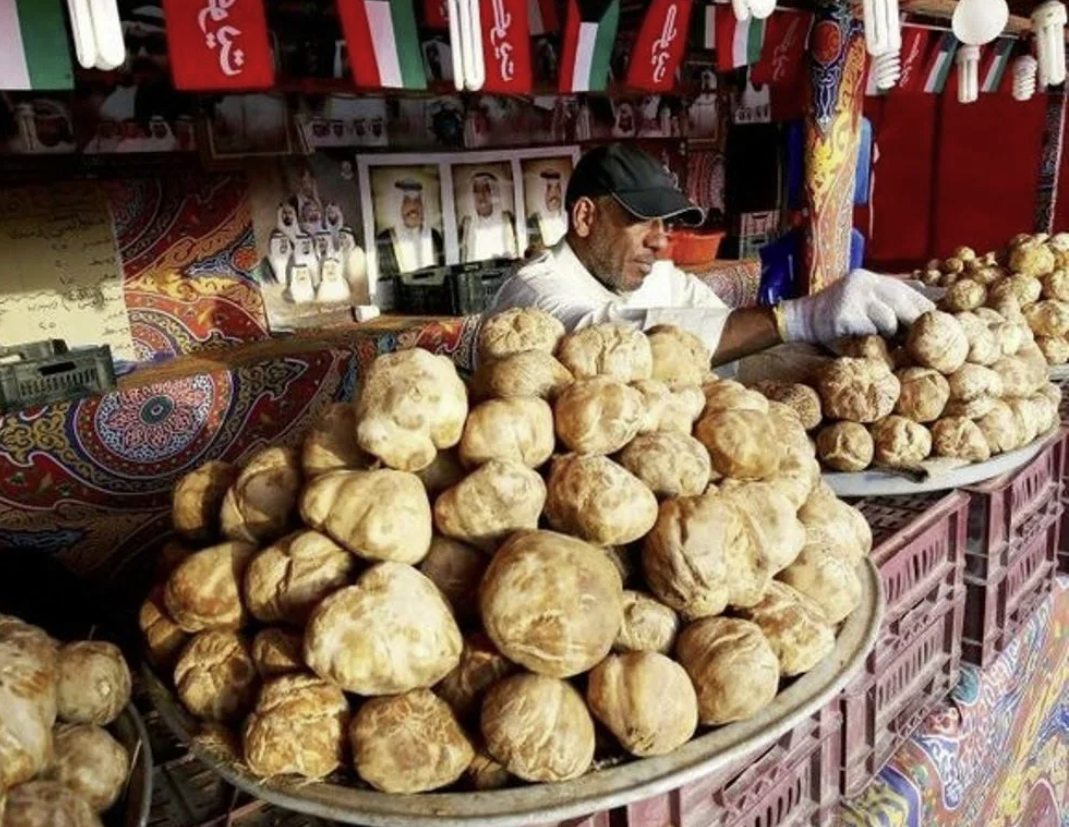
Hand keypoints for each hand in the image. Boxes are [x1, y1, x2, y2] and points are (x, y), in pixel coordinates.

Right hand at [780, 269, 934, 343]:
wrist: (801, 321)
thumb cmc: (837, 317)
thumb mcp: (864, 302)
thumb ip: (889, 299)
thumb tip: (929, 299)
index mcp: (869, 278)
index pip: (906, 289)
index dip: (924, 305)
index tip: (938, 320)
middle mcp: (862, 282)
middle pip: (902, 302)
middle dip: (914, 321)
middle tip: (921, 338)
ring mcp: (852, 296)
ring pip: (888, 319)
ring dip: (888, 333)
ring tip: (880, 338)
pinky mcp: (844, 314)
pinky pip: (870, 330)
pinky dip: (871, 338)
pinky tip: (862, 339)